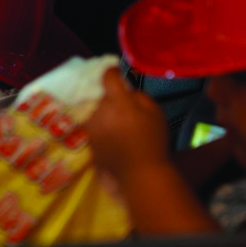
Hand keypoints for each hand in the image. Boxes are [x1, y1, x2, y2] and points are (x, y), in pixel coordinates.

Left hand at [86, 68, 170, 183]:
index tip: (116, 72)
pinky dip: (103, 129)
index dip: (112, 72)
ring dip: (106, 115)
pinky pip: (96, 128)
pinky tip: (115, 139)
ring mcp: (92, 128)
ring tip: (121, 127)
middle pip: (103, 97)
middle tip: (125, 109)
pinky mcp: (89, 142)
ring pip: (98, 112)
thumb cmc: (152, 142)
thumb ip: (140, 96)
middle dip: (112, 100)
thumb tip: (128, 92)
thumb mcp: (155, 113)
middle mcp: (100, 112)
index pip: (108, 77)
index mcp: (118, 102)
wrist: (139, 174)